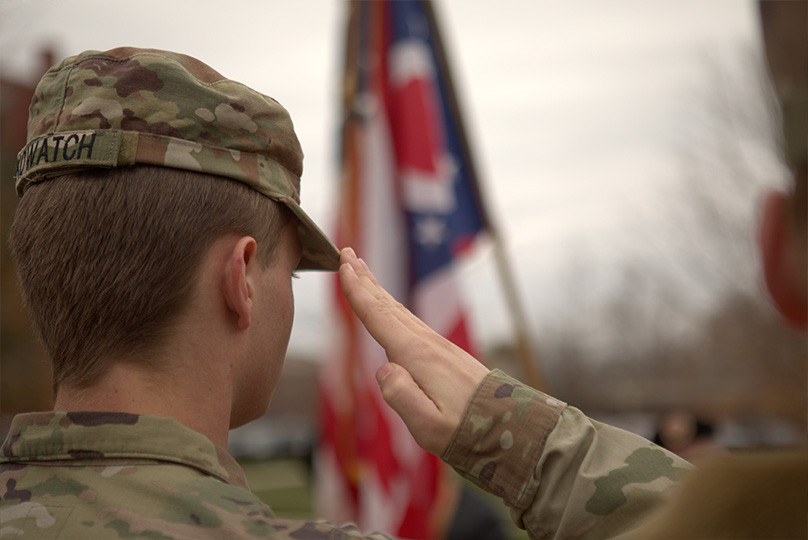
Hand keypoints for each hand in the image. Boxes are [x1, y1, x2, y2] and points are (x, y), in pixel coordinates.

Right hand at [338, 247, 489, 455]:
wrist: (508, 428)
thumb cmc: (465, 431)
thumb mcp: (429, 426)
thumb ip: (402, 397)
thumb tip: (383, 368)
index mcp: (417, 356)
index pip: (379, 317)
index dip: (358, 292)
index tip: (343, 266)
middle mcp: (426, 343)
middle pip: (387, 305)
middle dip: (365, 279)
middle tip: (347, 252)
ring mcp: (437, 346)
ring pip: (399, 310)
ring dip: (378, 289)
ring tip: (362, 270)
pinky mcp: (444, 354)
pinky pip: (409, 321)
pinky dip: (392, 306)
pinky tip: (390, 308)